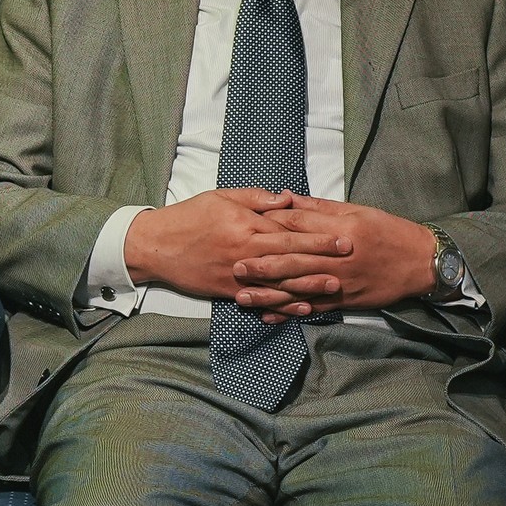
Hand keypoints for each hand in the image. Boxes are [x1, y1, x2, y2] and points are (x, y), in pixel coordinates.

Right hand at [123, 189, 348, 307]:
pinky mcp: (228, 290)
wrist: (155, 246)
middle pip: (292, 258)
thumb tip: (287, 199)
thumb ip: (256, 198)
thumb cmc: (188, 216)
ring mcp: (238, 274)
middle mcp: (246, 252)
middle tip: (350, 262)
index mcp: (246, 225)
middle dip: (323, 260)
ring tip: (335, 287)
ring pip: (280, 282)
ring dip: (309, 286)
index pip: (291, 232)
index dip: (319, 236)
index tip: (343, 238)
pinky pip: (261, 299)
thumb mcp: (221, 197)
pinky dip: (283, 305)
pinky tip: (303, 309)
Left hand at [231, 197, 436, 317]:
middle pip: (294, 261)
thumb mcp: (356, 210)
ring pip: (299, 289)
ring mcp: (340, 282)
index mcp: (340, 231)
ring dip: (269, 294)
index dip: (271, 227)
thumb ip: (318, 207)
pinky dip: (290, 313)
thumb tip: (284, 197)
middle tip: (235, 266)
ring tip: (242, 295)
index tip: (245, 226)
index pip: (299, 227)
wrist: (421, 262)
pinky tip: (269, 316)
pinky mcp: (344, 300)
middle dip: (263, 265)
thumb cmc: (387, 231)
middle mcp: (338, 258)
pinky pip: (313, 308)